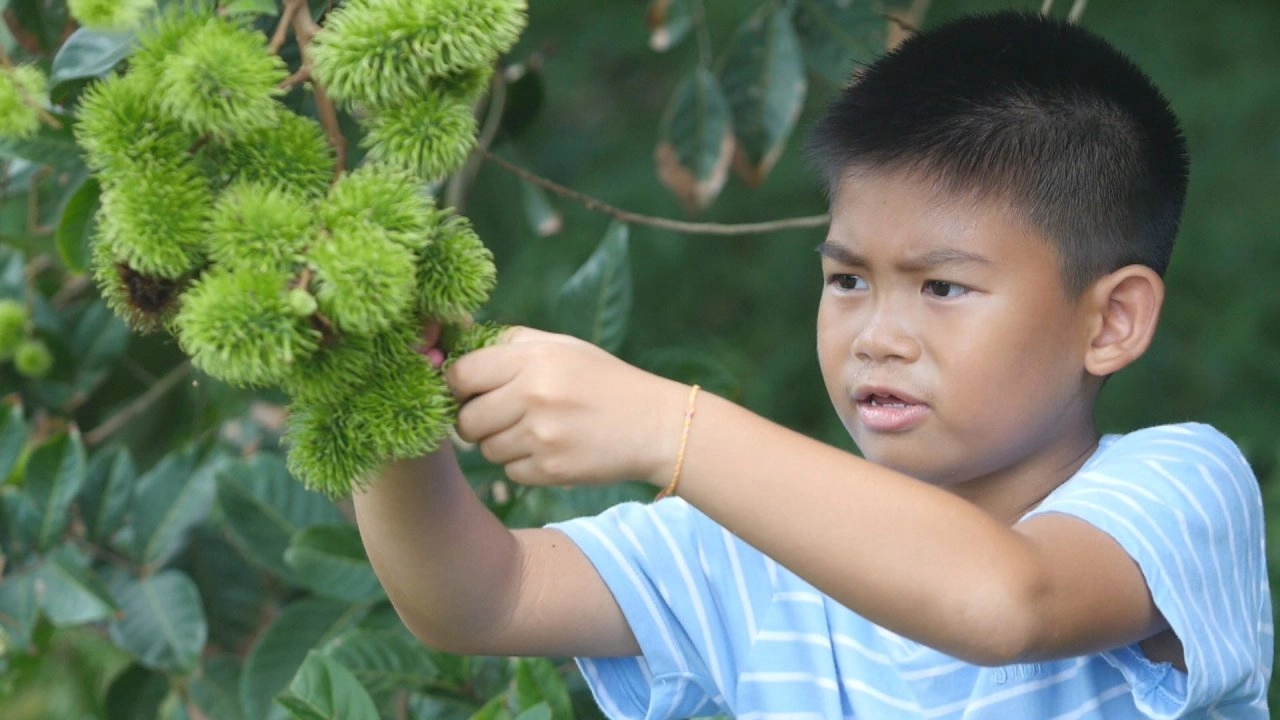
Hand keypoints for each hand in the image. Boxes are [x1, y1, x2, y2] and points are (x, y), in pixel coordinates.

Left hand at [445, 327, 687, 487]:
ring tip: (535, 431)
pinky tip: (550, 450)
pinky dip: (523, 465)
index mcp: (532, 358)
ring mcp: (541, 436)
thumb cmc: (603, 380)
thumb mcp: (562, 346)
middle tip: (501, 416)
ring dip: (501, 444)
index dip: (458, 386)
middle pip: (466, 420)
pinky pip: (511, 472)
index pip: (461, 375)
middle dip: (476, 422)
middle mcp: (533, 395)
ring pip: (486, 450)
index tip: (470, 391)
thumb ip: (510, 343)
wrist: (655, 424)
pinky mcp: (551, 470)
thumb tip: (453, 344)